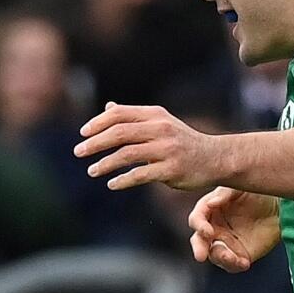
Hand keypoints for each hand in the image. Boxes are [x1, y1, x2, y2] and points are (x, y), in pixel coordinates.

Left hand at [76, 105, 227, 191]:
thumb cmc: (183, 141)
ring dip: (105, 163)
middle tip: (78, 152)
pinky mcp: (172, 169)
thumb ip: (134, 118)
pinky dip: (123, 180)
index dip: (98, 123)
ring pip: (127, 154)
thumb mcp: (160, 123)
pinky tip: (111, 184)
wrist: (215, 158)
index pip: (120, 114)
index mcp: (155, 115)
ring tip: (91, 171)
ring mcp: (167, 149)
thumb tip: (108, 108)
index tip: (83, 134)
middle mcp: (160, 129)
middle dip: (96, 142)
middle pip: (120, 132)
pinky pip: (141, 174)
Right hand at [190, 186, 281, 271]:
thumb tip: (210, 204)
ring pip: (214, 255)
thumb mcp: (240, 188)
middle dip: (199, 248)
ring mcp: (226, 243)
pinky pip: (232, 265)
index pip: (197, 219)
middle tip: (201, 255)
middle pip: (199, 241)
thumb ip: (224, 194)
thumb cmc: (258, 192)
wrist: (280, 208)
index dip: (199, 225)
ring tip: (233, 257)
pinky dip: (235, 265)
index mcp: (210, 210)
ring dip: (220, 258)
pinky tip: (244, 262)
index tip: (207, 231)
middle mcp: (214, 228)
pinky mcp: (239, 255)